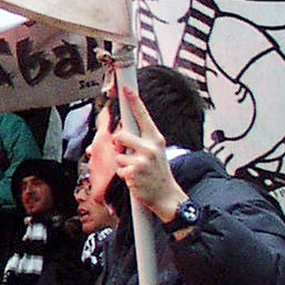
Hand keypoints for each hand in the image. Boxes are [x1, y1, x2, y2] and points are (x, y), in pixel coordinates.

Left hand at [111, 78, 190, 225]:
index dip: (134, 101)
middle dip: (119, 146)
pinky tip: (136, 179)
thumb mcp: (156, 152)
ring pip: (118, 155)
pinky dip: (124, 175)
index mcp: (156, 139)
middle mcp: (150, 147)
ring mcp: (142, 159)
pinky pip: (119, 169)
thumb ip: (141, 141)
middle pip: (120, 136)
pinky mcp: (134, 172)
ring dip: (122, 164)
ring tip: (135, 170)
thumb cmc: (158, 173)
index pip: (143, 116)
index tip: (127, 88)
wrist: (167, 196)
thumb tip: (121, 135)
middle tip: (129, 155)